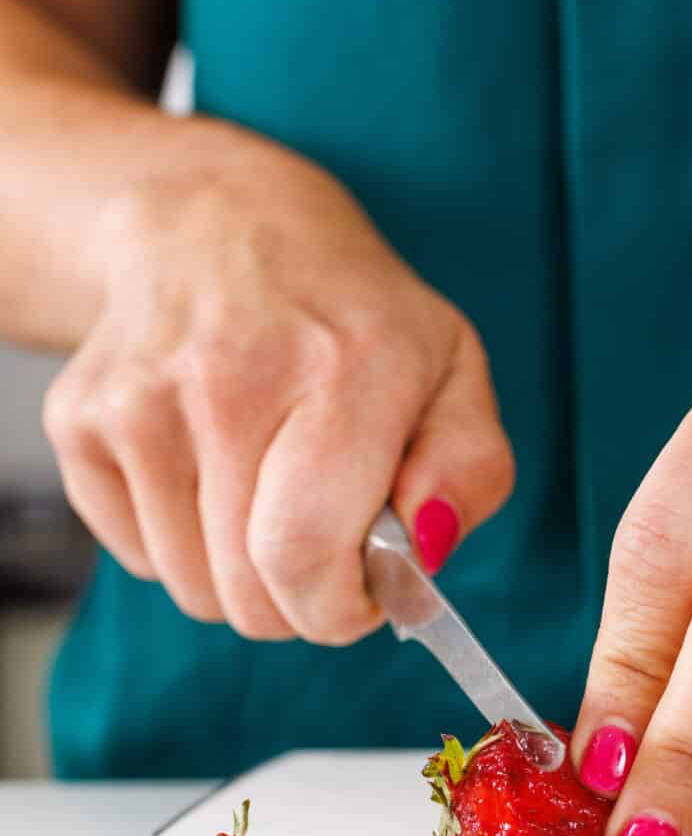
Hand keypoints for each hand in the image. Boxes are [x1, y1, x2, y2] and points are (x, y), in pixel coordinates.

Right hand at [41, 148, 513, 641]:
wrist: (221, 228)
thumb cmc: (355, 318)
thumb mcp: (454, 372)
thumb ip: (469, 468)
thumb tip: (426, 547)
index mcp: (345, 367)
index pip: (306, 552)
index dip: (339, 608)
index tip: (364, 593)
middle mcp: (231, 378)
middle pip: (249, 591)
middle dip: (301, 601)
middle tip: (327, 543)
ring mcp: (140, 399)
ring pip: (193, 588)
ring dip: (242, 575)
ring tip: (271, 493)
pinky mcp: (78, 420)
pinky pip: (139, 557)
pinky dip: (184, 543)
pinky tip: (213, 468)